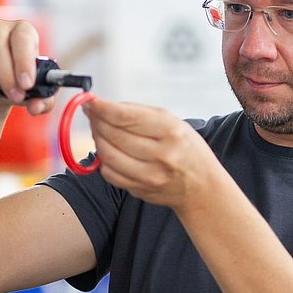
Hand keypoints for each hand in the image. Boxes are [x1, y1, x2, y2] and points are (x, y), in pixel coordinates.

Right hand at [0, 19, 53, 115]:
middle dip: (6, 78)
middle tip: (15, 97)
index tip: (27, 85)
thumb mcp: (37, 94)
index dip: (24, 61)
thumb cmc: (20, 85)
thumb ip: (43, 101)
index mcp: (23, 31)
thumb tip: (36, 106)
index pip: (22, 38)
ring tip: (0, 97)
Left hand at [84, 98, 209, 208]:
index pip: (127, 117)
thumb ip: (140, 113)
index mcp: (171, 132)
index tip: (91, 102)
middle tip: (92, 113)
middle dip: (97, 121)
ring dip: (97, 139)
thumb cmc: (186, 149)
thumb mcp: (174, 123)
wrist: (202, 187)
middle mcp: (161, 155)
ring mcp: (149, 176)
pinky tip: (108, 150)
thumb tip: (105, 106)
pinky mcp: (139, 189)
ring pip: (107, 155)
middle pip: (114, 135)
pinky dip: (103, 160)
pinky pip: (109, 173)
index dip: (103, 108)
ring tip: (99, 130)